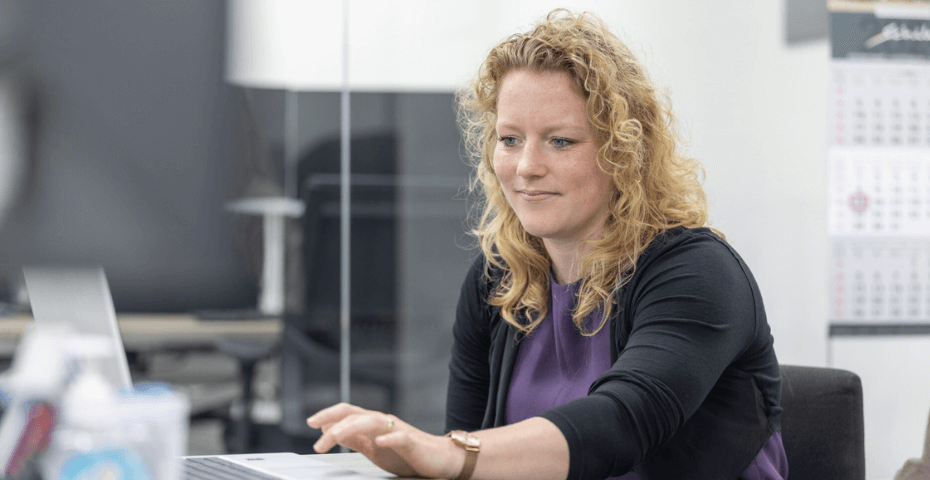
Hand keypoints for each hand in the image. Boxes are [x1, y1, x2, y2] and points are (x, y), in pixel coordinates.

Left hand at [307, 403, 462, 478]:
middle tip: (318, 441)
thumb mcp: (373, 448)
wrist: (438, 459)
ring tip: (335, 436)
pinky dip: (389, 437)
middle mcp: (383, 422)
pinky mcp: (412, 442)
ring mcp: (397, 430)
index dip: (328, 414)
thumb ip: (354, 439)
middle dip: (333, 424)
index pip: (347, 413)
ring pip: (371, 421)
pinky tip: (379, 440)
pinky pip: (400, 437)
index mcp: (372, 423)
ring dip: (351, 428)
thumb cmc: (407, 454)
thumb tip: (331, 431)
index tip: (310, 423)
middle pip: (355, 415)